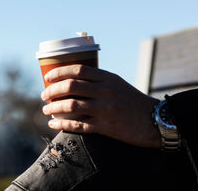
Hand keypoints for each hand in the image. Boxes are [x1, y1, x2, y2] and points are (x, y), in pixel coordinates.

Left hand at [41, 65, 160, 147]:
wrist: (155, 120)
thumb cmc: (132, 101)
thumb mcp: (118, 83)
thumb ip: (98, 80)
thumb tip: (71, 80)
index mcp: (108, 78)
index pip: (78, 70)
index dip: (59, 72)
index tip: (48, 77)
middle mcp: (106, 91)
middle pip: (71, 86)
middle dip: (52, 90)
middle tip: (43, 95)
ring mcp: (106, 109)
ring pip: (71, 105)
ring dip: (53, 108)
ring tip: (46, 110)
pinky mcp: (106, 127)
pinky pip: (78, 125)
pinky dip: (63, 124)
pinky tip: (54, 123)